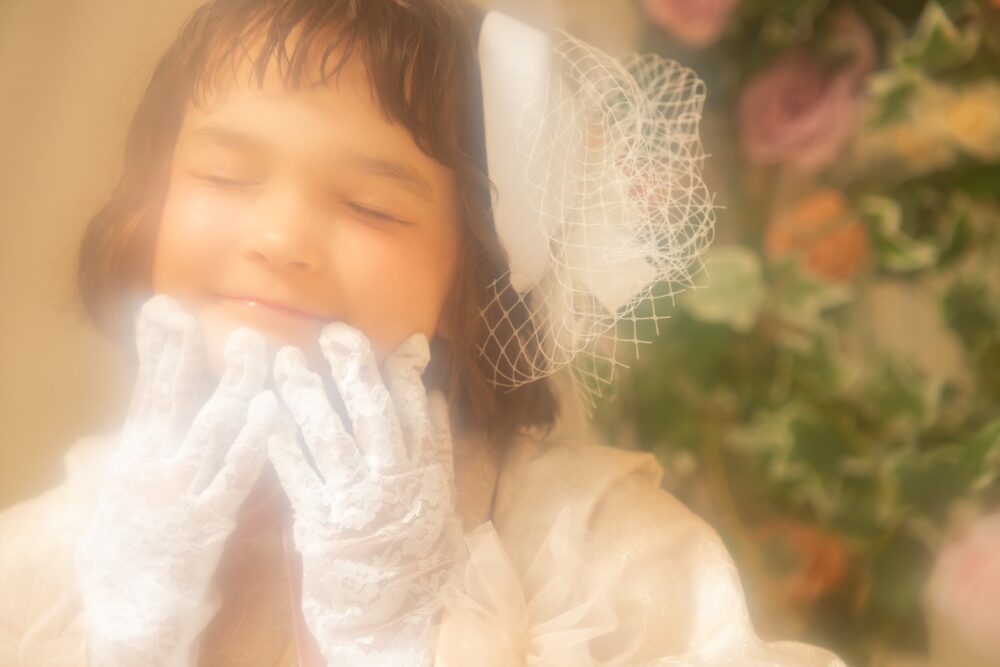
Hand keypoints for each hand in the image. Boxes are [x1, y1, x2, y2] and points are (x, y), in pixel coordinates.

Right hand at [74, 294, 280, 666]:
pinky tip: (272, 408)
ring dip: (235, 383)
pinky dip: (256, 438)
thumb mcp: (103, 508)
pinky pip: (239, 471)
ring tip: (255, 346)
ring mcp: (186, 491)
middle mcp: (156, 466)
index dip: (156, 350)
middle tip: (207, 313)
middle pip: (173, 398)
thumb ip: (104, 471)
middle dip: (186, 352)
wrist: (133, 617)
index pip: (145, 391)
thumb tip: (93, 448)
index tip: (164, 311)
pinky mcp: (214, 518)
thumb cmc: (118, 563)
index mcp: (131, 458)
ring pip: (214, 426)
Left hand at [268, 322, 465, 666]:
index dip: (406, 373)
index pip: (416, 410)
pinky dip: (281, 443)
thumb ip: (436, 447)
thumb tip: (433, 396)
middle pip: (372, 413)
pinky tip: (264, 414)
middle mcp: (390, 480)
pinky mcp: (320, 524)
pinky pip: (297, 476)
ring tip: (284, 362)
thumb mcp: (438, 499)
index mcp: (422, 471)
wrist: (400, 618)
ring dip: (306, 396)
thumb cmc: (417, 554)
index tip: (400, 343)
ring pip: (330, 437)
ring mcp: (354, 501)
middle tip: (333, 334)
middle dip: (352, 370)